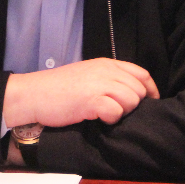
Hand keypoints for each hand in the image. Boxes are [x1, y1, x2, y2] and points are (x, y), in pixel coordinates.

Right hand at [3, 58, 158, 127]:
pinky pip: (116, 111)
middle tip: (118, 113)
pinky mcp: (91, 100)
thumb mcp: (87, 75)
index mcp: (106, 64)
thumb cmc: (58, 89)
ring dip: (123, 112)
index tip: (150, 103)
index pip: (141, 73)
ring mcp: (99, 84)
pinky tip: (100, 119)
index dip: (151, 90)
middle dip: (134, 105)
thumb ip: (107, 79)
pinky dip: (112, 119)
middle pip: (139, 90)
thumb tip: (129, 93)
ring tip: (106, 115)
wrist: (33, 94)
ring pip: (131, 100)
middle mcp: (105, 71)